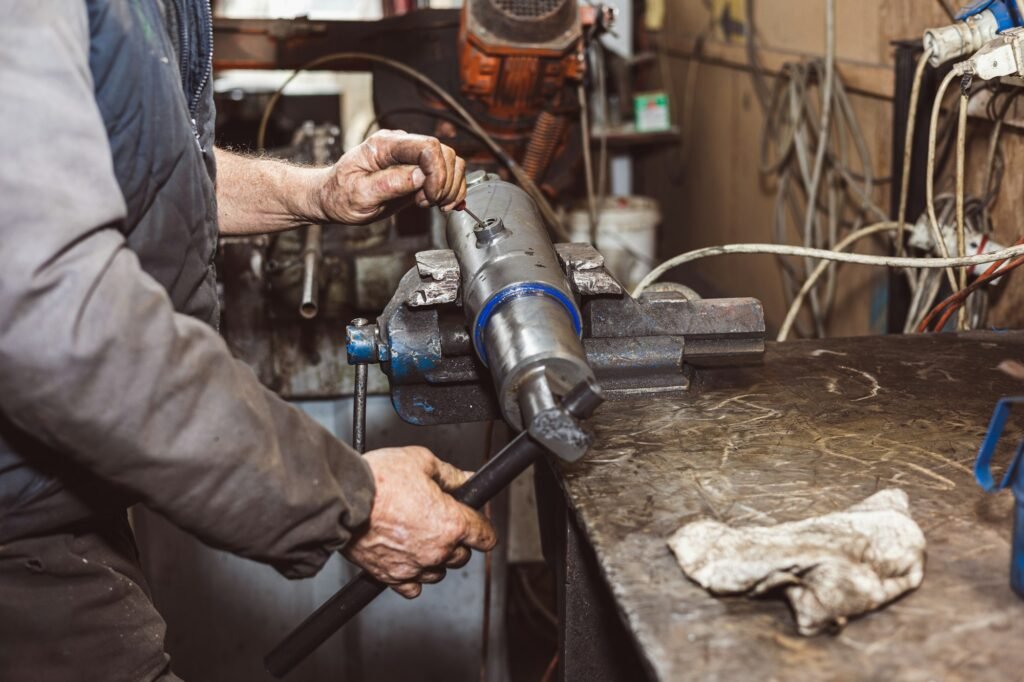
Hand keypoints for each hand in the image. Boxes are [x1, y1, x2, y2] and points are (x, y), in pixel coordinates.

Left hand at [314, 130, 467, 224]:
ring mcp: (411, 157)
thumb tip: (420, 177)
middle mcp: (400, 146)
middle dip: (445, 183)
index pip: (427, 147)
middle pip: (444, 153)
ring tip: (433, 204)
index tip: (429, 196)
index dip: (437, 173)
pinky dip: (451, 189)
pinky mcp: (418, 171)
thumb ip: (390, 184)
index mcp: (384, 146)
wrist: (332, 198)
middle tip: (429, 203)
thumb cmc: (339, 195)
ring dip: (450, 187)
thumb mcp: (359, 195)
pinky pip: (447, 172)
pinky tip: (442, 203)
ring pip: (451, 161)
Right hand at [344, 446, 496, 598]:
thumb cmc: (379, 480)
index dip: (482, 527)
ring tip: (421, 536)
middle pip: (462, 555)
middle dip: (457, 540)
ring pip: (439, 572)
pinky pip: (413, 587)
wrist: (343, 499)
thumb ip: (451, 475)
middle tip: (440, 521)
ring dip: (436, 558)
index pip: (485, 536)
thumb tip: (467, 479)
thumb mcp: (422, 462)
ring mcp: (414, 566)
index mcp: (451, 523)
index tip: (477, 524)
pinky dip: (414, 576)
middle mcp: (437, 550)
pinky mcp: (391, 576)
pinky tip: (409, 558)